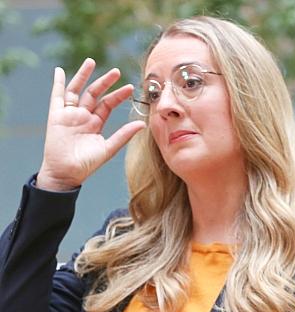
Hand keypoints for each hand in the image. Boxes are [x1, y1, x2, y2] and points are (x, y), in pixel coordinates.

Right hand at [36, 58, 145, 191]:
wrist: (67, 172)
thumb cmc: (88, 164)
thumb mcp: (108, 148)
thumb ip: (124, 135)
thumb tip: (142, 124)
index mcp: (96, 123)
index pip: (108, 104)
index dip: (118, 96)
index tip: (130, 88)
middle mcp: (83, 116)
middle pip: (94, 94)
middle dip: (105, 82)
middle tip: (116, 71)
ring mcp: (69, 114)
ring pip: (77, 90)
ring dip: (83, 76)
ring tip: (91, 61)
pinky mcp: (56, 115)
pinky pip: (56, 96)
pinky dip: (57, 83)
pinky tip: (59, 70)